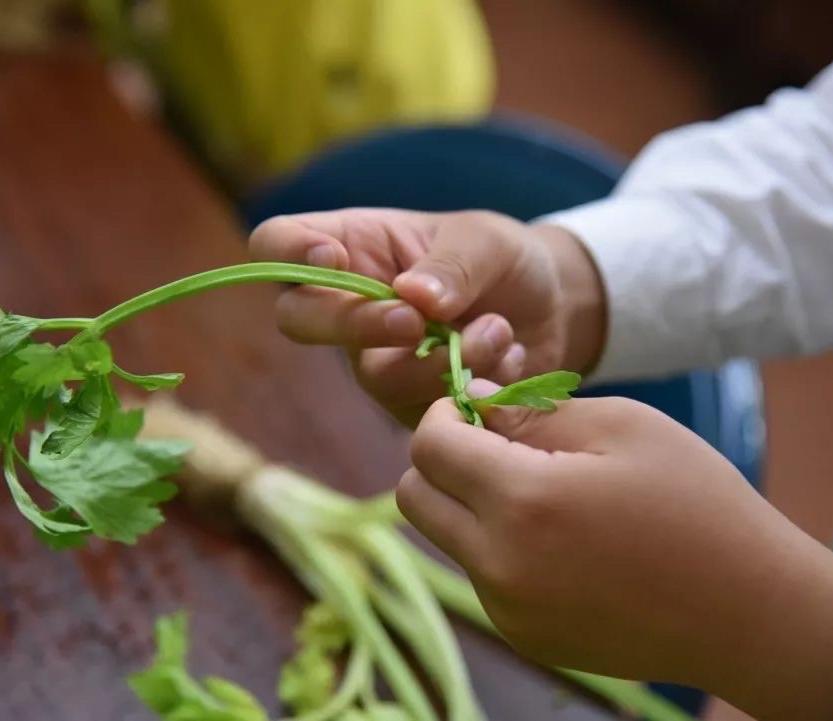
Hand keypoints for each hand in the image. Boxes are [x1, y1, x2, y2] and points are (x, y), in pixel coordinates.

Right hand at [248, 209, 604, 425]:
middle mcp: (351, 305)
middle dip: (353, 324)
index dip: (288, 254)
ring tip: (496, 329)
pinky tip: (508, 357)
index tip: (332, 260)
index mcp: (353, 245)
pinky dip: (473, 384)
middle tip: (413, 321)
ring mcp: (378, 359)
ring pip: (373, 376)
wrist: (555, 309)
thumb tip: (413, 298)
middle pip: (298, 319)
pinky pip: (425, 409)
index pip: (277, 244)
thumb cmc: (504, 259)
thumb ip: (453, 265)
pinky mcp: (414, 404)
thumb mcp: (486, 242)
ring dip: (440, 358)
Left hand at [398, 386, 832, 720]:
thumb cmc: (697, 501)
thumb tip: (469, 404)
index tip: (474, 404)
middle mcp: (501, 566)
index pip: (428, 445)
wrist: (752, 612)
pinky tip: (563, 538)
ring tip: (542, 491)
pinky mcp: (526, 637)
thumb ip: (530, 411)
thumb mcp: (620, 426)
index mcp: (523, 503)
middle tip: (494, 443)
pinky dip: (499, 547)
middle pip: (413, 497)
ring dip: (469, 503)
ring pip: (446, 536)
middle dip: (439, 458)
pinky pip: (483, 576)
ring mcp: (510, 610)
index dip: (442, 413)